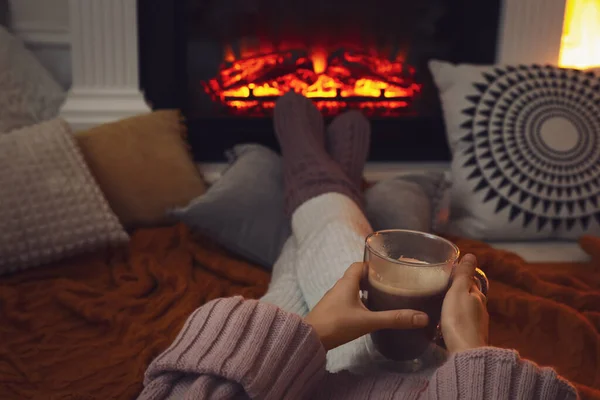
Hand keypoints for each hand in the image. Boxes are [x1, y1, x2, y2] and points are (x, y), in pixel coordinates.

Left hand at [304, 262, 428, 350]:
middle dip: (373, 280)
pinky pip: (347, 301)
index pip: (360, 265)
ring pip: (352, 290)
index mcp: (347, 282)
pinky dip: (359, 303)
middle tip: (391, 286)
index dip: (374, 265)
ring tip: (383, 299)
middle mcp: (339, 287)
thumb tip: (422, 318)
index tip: (389, 271)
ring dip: (366, 292)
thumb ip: (394, 319)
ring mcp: (334, 299)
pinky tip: (368, 314)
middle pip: (357, 277)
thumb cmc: (337, 324)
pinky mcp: (331, 311)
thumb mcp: (368, 321)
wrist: (310, 339)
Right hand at [441, 254, 488, 352]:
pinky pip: (464, 322)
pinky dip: (457, 319)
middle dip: (459, 291)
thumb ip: (463, 275)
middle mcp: (481, 309)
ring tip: (441, 304)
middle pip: (470, 295)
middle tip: (441, 287)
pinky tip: (447, 322)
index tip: (447, 273)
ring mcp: (478, 324)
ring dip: (457, 306)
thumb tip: (471, 254)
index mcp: (478, 295)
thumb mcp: (458, 292)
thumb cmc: (459, 319)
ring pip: (467, 309)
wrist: (466, 353)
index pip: (472, 281)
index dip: (461, 276)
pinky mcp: (472, 337)